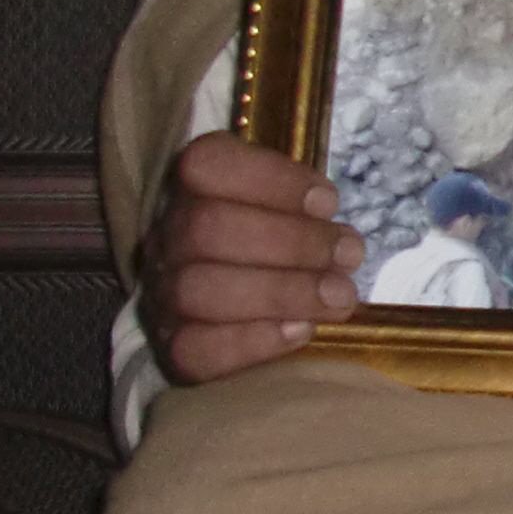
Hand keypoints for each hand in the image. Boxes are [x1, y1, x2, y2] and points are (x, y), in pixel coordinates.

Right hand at [137, 131, 366, 382]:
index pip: (206, 164)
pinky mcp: (173, 349)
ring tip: (340, 296)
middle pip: (206, 228)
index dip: (271, 179)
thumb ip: (309, 211)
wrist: (242, 318)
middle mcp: (168, 238)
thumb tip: (342, 243)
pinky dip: (254, 340)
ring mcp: (163, 295)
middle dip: (291, 242)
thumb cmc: (278, 251)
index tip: (328, 203)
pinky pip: (195, 349)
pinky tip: (301, 330)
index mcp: (193, 190)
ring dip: (282, 291)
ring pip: (197, 289)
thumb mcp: (291, 212)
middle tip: (349, 256)